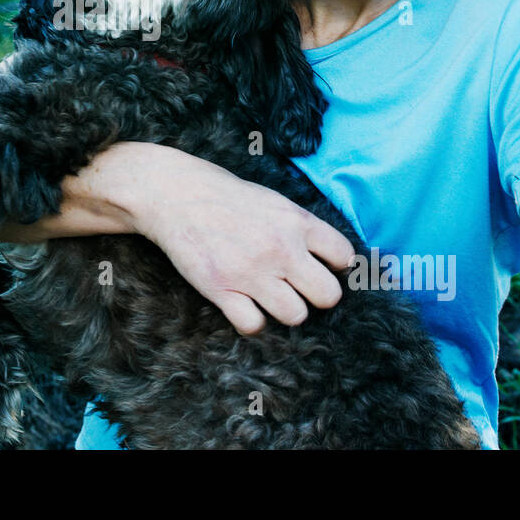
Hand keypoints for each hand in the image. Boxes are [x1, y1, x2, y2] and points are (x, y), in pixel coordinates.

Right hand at [112, 143, 356, 334]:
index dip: (335, 266)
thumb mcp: (273, 201)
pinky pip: (253, 325)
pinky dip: (250, 320)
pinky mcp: (222, 289)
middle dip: (316, 295)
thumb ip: (301, 228)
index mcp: (297, 222)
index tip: (320, 266)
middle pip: (328, 296)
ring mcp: (251, 271)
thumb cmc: (225, 196)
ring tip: (268, 295)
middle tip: (298, 287)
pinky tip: (243, 304)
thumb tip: (331, 257)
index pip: (344, 257)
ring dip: (285, 309)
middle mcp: (280, 248)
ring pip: (295, 316)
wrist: (175, 194)